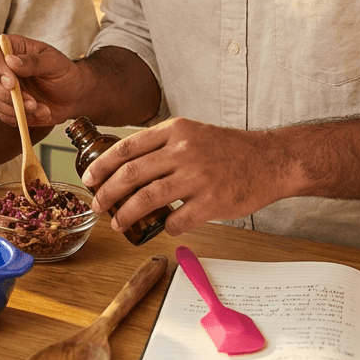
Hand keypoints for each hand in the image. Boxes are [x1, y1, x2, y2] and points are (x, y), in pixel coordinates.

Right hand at [0, 34, 83, 126]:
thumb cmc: (65, 74)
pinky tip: (39, 114)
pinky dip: (20, 118)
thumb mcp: (55, 63)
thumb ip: (34, 62)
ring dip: (17, 109)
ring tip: (40, 109)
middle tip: (31, 103)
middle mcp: (4, 67)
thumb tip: (10, 61)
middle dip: (8, 95)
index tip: (11, 83)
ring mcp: (4, 88)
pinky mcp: (7, 105)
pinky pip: (3, 114)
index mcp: (14, 49)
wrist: (74, 96)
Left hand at [82, 118, 296, 236]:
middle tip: (96, 205)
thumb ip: (162, 145)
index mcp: (175, 131)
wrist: (271, 160)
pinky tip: (161, 228)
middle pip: (131, 174)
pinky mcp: (213, 202)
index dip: (101, 165)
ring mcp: (199, 177)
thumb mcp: (192, 134)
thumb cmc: (228, 149)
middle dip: (107, 193)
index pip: (127, 148)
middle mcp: (184, 151)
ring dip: (126, 214)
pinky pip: (177, 220)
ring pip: (148, 199)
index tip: (88, 179)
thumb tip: (124, 167)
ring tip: (117, 223)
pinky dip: (164, 227)